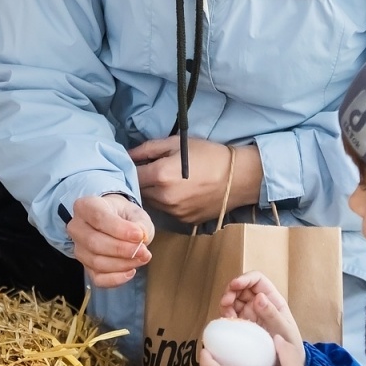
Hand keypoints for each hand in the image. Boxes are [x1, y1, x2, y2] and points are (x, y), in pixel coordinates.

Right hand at [66, 194, 153, 288]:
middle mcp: (76, 227)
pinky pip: (97, 278)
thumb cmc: (124, 216)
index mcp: (86, 206)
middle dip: (122, 250)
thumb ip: (140, 225)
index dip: (120, 229)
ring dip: (122, 264)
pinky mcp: (85, 266)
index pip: (98, 218)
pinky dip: (115, 279)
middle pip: (94, 243)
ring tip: (142, 258)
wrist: (114, 222)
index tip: (139, 235)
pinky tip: (130, 271)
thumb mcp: (136, 213)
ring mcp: (78, 248)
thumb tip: (140, 239)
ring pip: (96, 262)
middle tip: (144, 251)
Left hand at [130, 138, 262, 224]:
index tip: (137, 164)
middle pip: (139, 191)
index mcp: (160, 176)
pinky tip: (180, 192)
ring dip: (153, 193)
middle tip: (152, 171)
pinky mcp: (183, 221)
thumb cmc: (209, 156)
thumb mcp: (177, 143)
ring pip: (151, 203)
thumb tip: (127, 154)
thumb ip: (148, 149)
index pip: (132, 175)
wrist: (238, 178)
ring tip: (166, 181)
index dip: (131, 168)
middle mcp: (164, 198)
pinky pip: (166, 211)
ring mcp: (174, 212)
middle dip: (142, 181)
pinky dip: (167, 203)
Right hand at [220, 271, 302, 346]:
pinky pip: (230, 314)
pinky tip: (228, 322)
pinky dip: (226, 315)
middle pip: (242, 287)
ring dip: (226, 303)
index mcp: (272, 299)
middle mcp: (260, 303)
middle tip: (226, 302)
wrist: (285, 365)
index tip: (234, 285)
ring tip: (227, 315)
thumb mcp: (284, 330)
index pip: (257, 280)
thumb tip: (259, 296)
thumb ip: (272, 314)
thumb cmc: (290, 345)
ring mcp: (250, 313)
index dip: (245, 278)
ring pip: (233, 300)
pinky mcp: (242, 323)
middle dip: (231, 291)